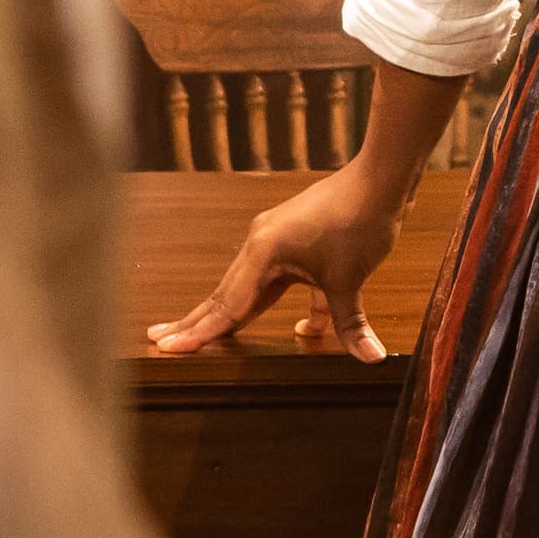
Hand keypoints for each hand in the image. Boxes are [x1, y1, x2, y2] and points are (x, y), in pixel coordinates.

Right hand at [148, 167, 404, 360]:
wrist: (380, 179)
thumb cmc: (359, 221)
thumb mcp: (349, 278)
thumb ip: (349, 322)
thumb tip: (370, 358)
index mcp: (262, 252)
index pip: (226, 305)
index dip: (199, 332)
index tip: (167, 348)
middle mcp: (261, 244)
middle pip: (224, 294)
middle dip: (194, 321)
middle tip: (158, 339)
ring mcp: (276, 240)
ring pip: (248, 288)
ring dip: (230, 313)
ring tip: (199, 332)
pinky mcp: (295, 240)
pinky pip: (279, 280)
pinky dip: (286, 304)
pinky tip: (306, 329)